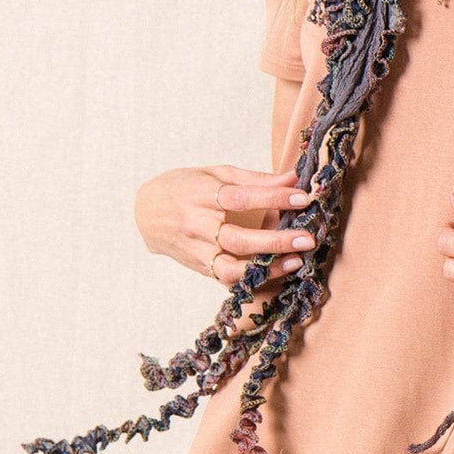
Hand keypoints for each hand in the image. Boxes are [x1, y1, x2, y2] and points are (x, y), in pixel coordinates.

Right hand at [133, 164, 315, 288]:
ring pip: (231, 267)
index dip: (272, 197)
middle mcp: (198, 225)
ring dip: (266, 268)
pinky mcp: (199, 267)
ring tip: (296, 261)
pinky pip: (227, 279)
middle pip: (238, 237)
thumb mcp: (217, 173)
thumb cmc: (187, 187)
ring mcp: (197, 251)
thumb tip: (294, 177)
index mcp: (202, 194)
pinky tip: (277, 272)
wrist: (146, 211)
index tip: (302, 197)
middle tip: (307, 238)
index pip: (241, 197)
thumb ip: (256, 179)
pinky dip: (253, 279)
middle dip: (275, 240)